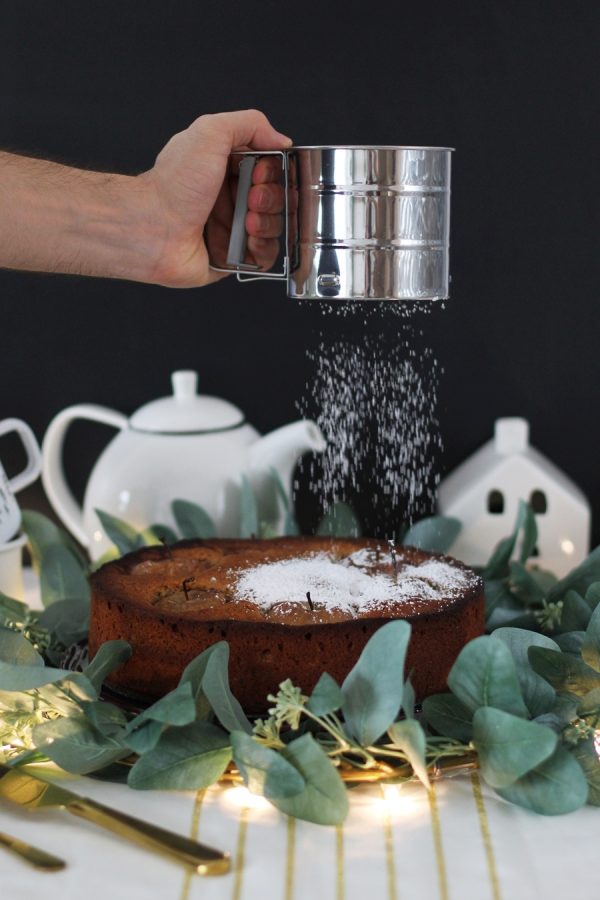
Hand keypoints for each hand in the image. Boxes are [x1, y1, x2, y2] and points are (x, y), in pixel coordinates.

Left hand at [139, 109, 291, 287]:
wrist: (152, 228)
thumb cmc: (173, 185)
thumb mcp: (210, 132)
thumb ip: (250, 124)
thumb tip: (279, 139)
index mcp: (226, 169)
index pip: (269, 168)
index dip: (272, 171)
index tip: (260, 173)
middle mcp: (230, 198)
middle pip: (276, 197)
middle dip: (272, 197)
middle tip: (251, 198)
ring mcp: (232, 229)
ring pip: (274, 227)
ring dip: (268, 222)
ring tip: (246, 221)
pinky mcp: (232, 257)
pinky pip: (264, 256)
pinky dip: (263, 247)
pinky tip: (248, 240)